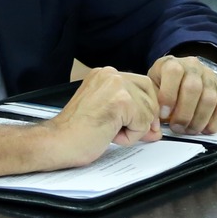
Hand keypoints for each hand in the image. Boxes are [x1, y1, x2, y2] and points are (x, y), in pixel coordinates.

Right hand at [43, 66, 161, 164]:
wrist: (59, 143)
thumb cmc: (76, 133)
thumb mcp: (108, 116)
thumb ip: (132, 115)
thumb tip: (157, 127)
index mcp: (105, 75)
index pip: (142, 85)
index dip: (144, 108)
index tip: (137, 124)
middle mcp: (111, 75)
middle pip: (151, 94)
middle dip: (146, 117)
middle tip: (127, 132)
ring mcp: (116, 85)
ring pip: (149, 110)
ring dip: (136, 129)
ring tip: (110, 132)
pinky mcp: (121, 100)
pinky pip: (143, 123)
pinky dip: (131, 136)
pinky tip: (111, 135)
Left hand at [147, 54, 216, 134]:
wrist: (179, 77)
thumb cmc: (163, 86)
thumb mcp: (152, 88)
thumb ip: (153, 102)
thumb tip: (156, 123)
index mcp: (173, 63)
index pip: (174, 73)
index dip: (168, 96)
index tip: (163, 115)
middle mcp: (194, 67)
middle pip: (193, 88)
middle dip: (184, 114)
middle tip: (177, 128)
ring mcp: (211, 77)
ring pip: (210, 99)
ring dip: (199, 121)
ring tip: (188, 130)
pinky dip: (215, 123)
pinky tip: (204, 130)